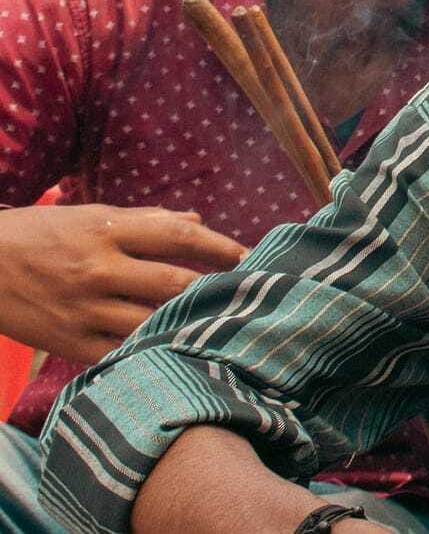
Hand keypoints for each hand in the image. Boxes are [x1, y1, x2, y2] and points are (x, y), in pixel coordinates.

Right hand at [0, 203, 245, 362]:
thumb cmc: (41, 233)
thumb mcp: (91, 215)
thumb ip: (146, 220)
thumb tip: (196, 223)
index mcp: (108, 232)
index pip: (179, 237)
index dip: (220, 246)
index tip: (249, 255)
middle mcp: (99, 269)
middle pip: (173, 282)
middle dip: (214, 289)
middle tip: (247, 295)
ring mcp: (83, 309)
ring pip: (150, 321)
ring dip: (186, 323)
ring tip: (219, 325)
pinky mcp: (67, 343)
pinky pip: (118, 352)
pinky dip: (148, 351)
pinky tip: (173, 350)